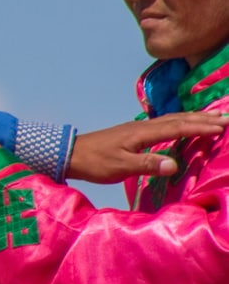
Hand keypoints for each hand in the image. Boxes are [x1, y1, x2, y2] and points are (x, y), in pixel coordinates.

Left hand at [67, 112, 226, 183]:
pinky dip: (178, 123)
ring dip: (192, 118)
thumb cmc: (94, 162)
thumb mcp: (121, 167)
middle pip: (178, 119)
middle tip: (226, 117)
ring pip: (170, 120)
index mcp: (142, 133)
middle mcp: (142, 127)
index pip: (177, 127)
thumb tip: (174, 164)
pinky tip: (181, 126)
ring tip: (212, 117)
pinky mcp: (132, 134)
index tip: (222, 126)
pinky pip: (162, 124)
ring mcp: (137, 129)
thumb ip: (147, 164)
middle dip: (203, 119)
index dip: (200, 127)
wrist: (69, 154)